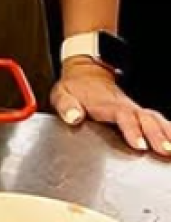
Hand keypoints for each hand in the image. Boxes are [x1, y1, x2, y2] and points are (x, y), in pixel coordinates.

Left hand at [52, 58, 170, 156]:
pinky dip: (170, 129)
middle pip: (145, 118)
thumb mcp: (62, 94)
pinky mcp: (140, 114)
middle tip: (166, 150)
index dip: (131, 129)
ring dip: (167, 132)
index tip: (139, 145)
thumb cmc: (75, 87)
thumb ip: (66, 106)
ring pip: (156, 119)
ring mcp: (135, 109)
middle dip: (157, 134)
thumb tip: (74, 117)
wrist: (86, 72)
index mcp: (106, 104)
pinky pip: (159, 121)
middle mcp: (125, 106)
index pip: (122, 115)